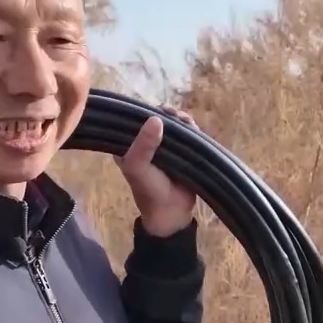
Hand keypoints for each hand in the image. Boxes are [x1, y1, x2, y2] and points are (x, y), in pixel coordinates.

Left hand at [115, 106, 198, 237]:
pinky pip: (187, 135)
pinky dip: (191, 128)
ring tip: (184, 120)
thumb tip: (156, 119)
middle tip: (173, 114)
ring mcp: (166, 147)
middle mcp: (147, 144)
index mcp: (130, 145)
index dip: (144, 111)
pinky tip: (192, 126)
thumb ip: (143, 144)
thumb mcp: (138, 167)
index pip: (134, 121)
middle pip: (156, 120)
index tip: (156, 109)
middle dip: (166, 113)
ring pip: (173, 126)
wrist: (171, 213)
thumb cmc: (148, 190)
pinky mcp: (182, 152)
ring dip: (180, 120)